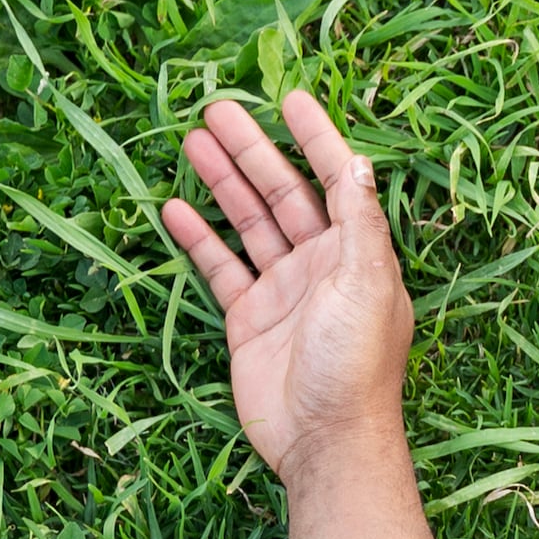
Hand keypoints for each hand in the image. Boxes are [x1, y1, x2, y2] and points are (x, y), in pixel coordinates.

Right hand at [159, 92, 415, 482]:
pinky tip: (172, 207)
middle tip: (216, 108)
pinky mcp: (248, 319)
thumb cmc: (356, 364)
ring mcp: (282, 290)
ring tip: (190, 141)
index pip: (335, 178)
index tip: (289, 97)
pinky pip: (220, 267)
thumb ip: (360, 221)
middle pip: (283, 192)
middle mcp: (321, 264)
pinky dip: (198, 238)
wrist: (325, 441)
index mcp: (357, 251)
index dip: (314, 137)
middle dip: (253, 150)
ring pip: (248, 222)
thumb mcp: (366, 283)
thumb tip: (359, 161)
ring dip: (223, 183)